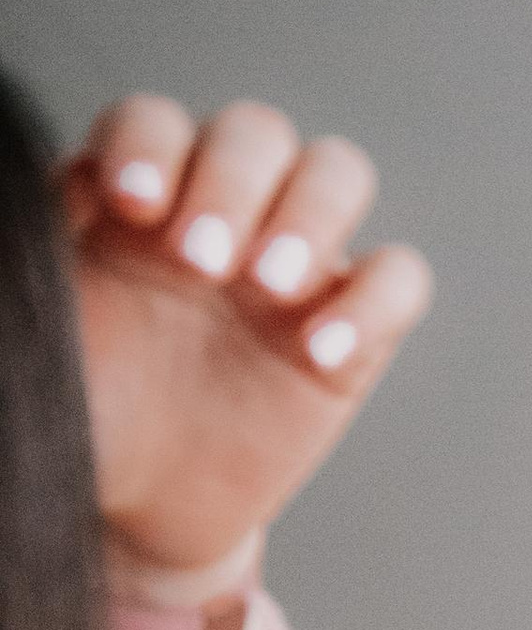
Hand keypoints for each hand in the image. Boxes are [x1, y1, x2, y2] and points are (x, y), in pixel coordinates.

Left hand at [64, 95, 432, 579]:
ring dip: (309, 213)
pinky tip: (318, 352)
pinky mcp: (355, 331)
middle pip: (255, 132)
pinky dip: (370, 303)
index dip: (151, 144)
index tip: (132, 204)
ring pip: (337, 172)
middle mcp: (221, 212)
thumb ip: (35, 257)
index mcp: (137, 198)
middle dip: (231, 181)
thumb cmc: (82, 411)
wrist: (134, 508)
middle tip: (198, 262)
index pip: (155, 121)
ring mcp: (294, 267)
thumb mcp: (38, 334)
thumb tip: (53, 190)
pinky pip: (397, 280)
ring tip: (268, 285)